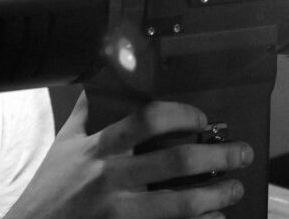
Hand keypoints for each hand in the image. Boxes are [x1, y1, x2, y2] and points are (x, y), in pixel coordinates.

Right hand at [4, 92, 253, 218]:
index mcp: (99, 149)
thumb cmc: (48, 190)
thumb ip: (87, 115)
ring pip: (180, 203)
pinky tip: (214, 218)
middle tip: (240, 153)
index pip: (148, 119)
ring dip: (216, 194)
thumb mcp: (64, 146)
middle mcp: (111, 178)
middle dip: (218, 156)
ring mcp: (119, 212)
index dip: (183, 114)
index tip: (202, 119)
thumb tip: (101, 82)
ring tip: (234, 188)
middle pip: (177, 162)